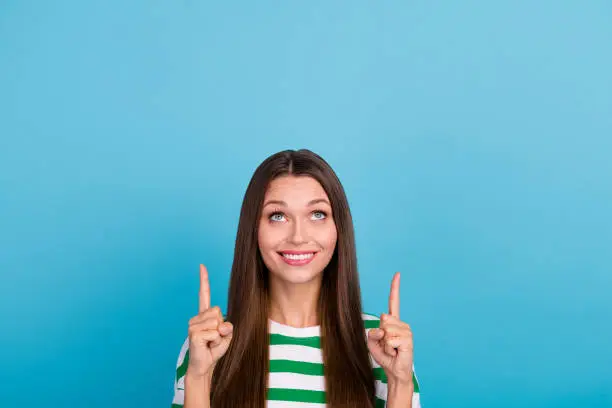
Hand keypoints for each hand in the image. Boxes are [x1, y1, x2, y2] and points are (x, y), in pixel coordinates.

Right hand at [186, 264, 233, 378]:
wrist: (204, 365)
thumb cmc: (214, 349)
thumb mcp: (227, 336)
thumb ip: (227, 327)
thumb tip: (221, 324)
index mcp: (205, 314)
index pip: (203, 294)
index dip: (204, 280)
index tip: (202, 265)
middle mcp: (197, 317)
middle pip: (217, 311)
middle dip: (222, 326)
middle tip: (215, 338)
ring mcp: (193, 324)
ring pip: (216, 322)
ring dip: (219, 336)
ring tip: (211, 342)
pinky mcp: (193, 333)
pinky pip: (213, 333)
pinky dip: (215, 341)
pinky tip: (207, 346)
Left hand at [367, 272, 413, 385]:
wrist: (394, 371)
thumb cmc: (385, 356)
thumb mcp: (372, 341)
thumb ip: (373, 331)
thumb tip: (384, 325)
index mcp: (393, 321)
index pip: (394, 301)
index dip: (395, 288)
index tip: (398, 274)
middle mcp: (401, 323)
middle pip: (383, 319)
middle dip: (379, 335)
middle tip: (387, 345)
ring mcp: (406, 331)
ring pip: (386, 330)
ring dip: (384, 343)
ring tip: (391, 350)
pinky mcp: (408, 340)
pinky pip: (390, 340)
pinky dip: (388, 348)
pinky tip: (395, 352)